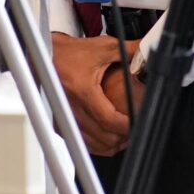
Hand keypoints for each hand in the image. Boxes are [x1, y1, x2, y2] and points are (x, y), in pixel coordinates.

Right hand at [48, 32, 131, 156]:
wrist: (44, 55)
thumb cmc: (70, 52)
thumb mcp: (103, 47)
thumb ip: (130, 51)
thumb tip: (149, 52)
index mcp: (83, 90)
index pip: (108, 119)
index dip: (127, 125)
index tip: (137, 124)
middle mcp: (71, 106)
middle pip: (102, 136)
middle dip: (122, 136)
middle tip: (134, 129)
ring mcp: (64, 117)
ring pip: (92, 144)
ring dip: (110, 144)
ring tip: (123, 136)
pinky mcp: (59, 123)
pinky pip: (81, 143)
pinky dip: (96, 146)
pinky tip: (107, 140)